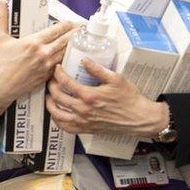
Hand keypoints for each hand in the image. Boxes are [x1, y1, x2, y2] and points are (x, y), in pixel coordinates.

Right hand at [0, 2, 75, 126]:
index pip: (55, 30)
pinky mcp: (45, 77)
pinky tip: (71, 58)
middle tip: (82, 29)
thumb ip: (1, 18)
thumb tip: (0, 3)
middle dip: (75, 33)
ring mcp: (46, 67)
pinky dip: (67, 61)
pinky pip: (60, 67)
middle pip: (64, 41)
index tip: (71, 21)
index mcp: (33, 42)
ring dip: (73, 47)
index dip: (66, 24)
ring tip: (81, 41)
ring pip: (65, 54)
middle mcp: (42, 54)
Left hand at [45, 59, 168, 137]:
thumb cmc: (130, 98)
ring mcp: (84, 121)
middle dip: (51, 86)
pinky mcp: (86, 129)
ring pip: (57, 114)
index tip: (57, 69)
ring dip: (50, 104)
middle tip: (52, 80)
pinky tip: (57, 113)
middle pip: (57, 97)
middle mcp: (83, 110)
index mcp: (89, 96)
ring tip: (50, 96)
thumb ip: (97, 69)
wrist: (139, 118)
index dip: (58, 73)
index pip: (65, 83)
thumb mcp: (116, 78)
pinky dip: (57, 120)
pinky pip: (66, 127)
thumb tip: (84, 60)